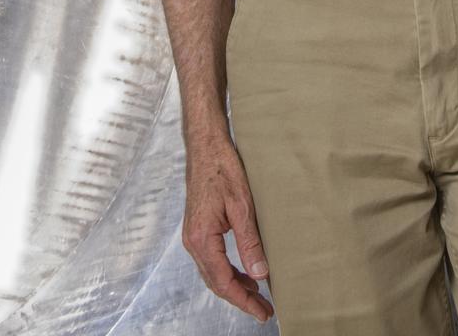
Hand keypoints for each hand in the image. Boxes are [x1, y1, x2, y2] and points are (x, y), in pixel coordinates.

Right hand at [182, 134, 273, 322]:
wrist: (205, 144)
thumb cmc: (222, 167)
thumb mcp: (241, 205)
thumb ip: (250, 242)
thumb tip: (260, 274)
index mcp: (201, 238)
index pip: (223, 281)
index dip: (244, 300)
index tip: (262, 312)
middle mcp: (193, 241)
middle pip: (216, 281)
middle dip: (240, 297)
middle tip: (264, 310)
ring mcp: (193, 235)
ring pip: (214, 272)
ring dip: (235, 285)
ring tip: (258, 295)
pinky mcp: (198, 228)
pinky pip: (212, 259)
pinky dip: (228, 270)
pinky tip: (244, 270)